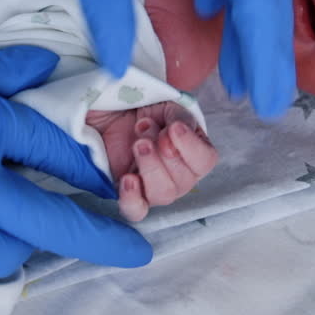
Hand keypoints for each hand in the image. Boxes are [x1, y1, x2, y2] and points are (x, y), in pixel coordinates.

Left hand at [87, 102, 217, 221]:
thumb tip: (178, 132)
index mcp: (192, 151)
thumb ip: (179, 116)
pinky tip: (128, 179)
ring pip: (163, 194)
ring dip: (150, 167)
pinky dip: (133, 198)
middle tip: (144, 128)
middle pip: (184, 181)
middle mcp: (177, 175)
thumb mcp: (166, 103)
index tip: (173, 127)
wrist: (108, 108)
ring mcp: (152, 186)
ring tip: (137, 144)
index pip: (205, 161)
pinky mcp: (128, 193)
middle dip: (164, 153)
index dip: (190, 147)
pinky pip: (136, 211)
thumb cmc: (142, 106)